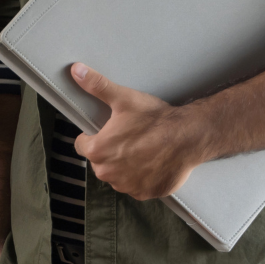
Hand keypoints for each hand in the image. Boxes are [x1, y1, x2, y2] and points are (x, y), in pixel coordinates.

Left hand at [71, 63, 202, 200]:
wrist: (188, 136)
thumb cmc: (154, 119)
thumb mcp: (123, 98)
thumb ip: (97, 85)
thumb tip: (76, 70)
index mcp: (98, 151)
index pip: (82, 145)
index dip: (93, 136)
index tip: (107, 130)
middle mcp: (108, 173)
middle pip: (100, 162)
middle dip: (109, 152)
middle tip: (128, 138)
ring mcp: (128, 186)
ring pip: (118, 175)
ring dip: (124, 166)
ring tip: (141, 149)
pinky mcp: (145, 193)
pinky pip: (136, 186)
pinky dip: (141, 177)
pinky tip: (151, 162)